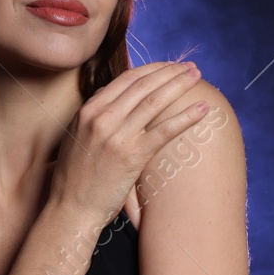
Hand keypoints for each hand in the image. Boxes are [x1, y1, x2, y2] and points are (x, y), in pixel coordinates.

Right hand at [49, 60, 208, 225]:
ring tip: (198, 77)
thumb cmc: (75, 177)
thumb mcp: (76, 136)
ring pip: (155, 101)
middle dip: (170, 71)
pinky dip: (186, 117)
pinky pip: (165, 131)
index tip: (169, 66)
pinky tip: (203, 108)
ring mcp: (117, 136)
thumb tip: (108, 91)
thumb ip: (93, 113)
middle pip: (143, 85)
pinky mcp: (132, 156)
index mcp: (88, 110)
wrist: (70, 209)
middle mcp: (102, 118)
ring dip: (180, 85)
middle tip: (190, 66)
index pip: (126, 79)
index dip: (152, 69)